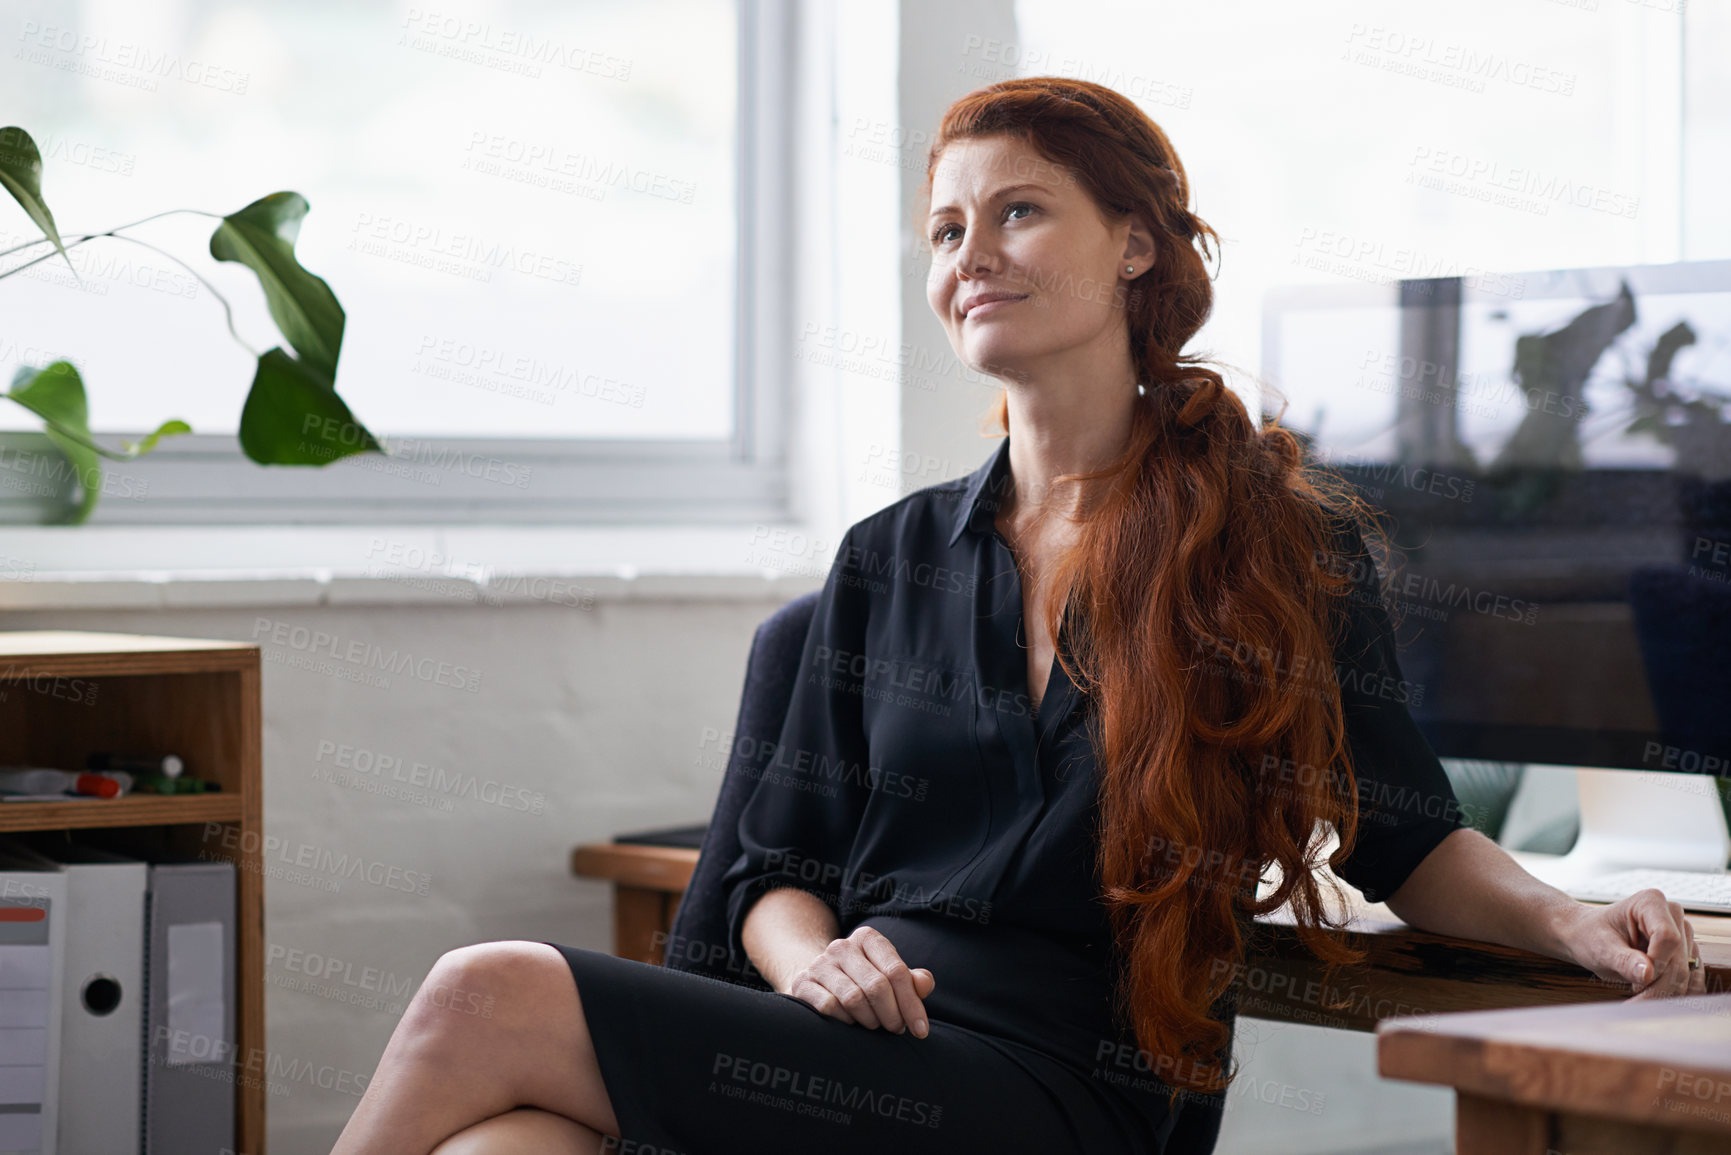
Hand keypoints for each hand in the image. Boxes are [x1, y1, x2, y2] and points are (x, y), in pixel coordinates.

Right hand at [782, 925, 935, 1036]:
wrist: (820, 981)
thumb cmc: (864, 981)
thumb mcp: (891, 977)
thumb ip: (913, 980)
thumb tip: (924, 984)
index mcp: (867, 939)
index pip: (896, 972)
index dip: (912, 1004)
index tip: (921, 1031)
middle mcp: (841, 946)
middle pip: (877, 986)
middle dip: (892, 1015)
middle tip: (896, 1029)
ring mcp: (819, 964)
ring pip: (853, 998)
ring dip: (870, 1020)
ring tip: (875, 1026)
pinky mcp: (802, 983)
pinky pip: (829, 1007)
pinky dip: (845, 1021)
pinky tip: (851, 1023)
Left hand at [1559, 888, 1704, 998]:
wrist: (1588, 938)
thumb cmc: (1591, 936)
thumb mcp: (1600, 948)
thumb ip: (1623, 960)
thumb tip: (1647, 974)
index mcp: (1651, 902)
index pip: (1667, 937)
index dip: (1655, 963)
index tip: (1636, 981)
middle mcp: (1673, 915)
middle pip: (1679, 960)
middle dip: (1658, 987)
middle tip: (1635, 1002)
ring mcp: (1683, 935)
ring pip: (1687, 974)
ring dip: (1666, 995)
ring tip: (1639, 1000)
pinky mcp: (1687, 953)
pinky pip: (1692, 979)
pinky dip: (1675, 995)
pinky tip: (1656, 1002)